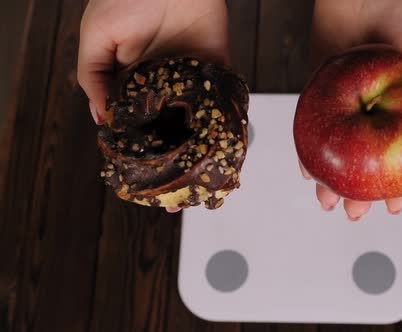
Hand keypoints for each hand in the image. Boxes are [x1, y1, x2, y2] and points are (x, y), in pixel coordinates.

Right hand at [77, 0, 228, 212]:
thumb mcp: (97, 38)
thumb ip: (95, 78)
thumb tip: (102, 120)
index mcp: (134, 81)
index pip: (137, 121)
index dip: (139, 146)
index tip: (141, 174)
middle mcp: (164, 85)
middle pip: (170, 126)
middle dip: (174, 154)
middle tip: (177, 187)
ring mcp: (192, 79)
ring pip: (199, 119)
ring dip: (202, 144)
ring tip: (203, 176)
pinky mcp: (218, 69)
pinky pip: (227, 98)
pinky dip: (229, 120)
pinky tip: (229, 145)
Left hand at [303, 0, 401, 220]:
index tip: (394, 208)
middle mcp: (374, 114)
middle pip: (366, 162)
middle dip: (361, 193)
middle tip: (355, 214)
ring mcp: (346, 106)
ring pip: (339, 153)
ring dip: (332, 180)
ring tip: (327, 202)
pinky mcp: (320, 93)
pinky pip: (313, 127)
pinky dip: (309, 150)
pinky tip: (307, 171)